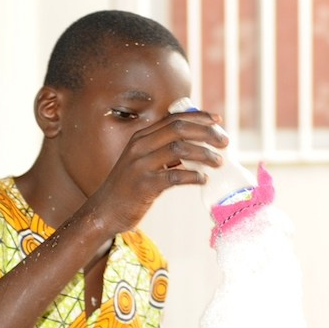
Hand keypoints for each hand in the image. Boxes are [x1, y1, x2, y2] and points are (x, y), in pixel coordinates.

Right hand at [86, 110, 227, 233]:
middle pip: (179, 129)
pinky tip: (203, 179)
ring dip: (203, 154)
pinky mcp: (144, 186)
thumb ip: (162, 149)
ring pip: (179, 149)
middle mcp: (140, 146)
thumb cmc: (129, 186)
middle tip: (224, 142)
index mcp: (141, 137)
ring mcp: (140, 165)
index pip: (174, 118)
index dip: (199, 116)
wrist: (104, 211)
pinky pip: (174, 176)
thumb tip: (195, 143)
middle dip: (206, 133)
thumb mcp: (141, 160)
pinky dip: (192, 176)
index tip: (218, 120)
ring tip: (218, 162)